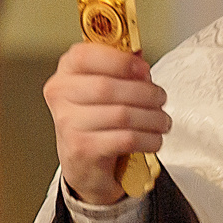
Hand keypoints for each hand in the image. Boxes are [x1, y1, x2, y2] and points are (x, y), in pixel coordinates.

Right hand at [43, 42, 168, 205]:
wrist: (84, 165)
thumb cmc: (97, 122)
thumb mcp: (103, 90)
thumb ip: (121, 71)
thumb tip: (140, 63)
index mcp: (65, 74)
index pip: (84, 56)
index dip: (119, 60)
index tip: (143, 68)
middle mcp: (61, 96)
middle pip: (106, 87)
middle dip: (144, 92)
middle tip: (160, 98)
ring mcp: (68, 124)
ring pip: (121, 115)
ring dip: (152, 117)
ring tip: (162, 120)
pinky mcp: (83, 149)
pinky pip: (126, 139)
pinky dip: (148, 139)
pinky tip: (154, 138)